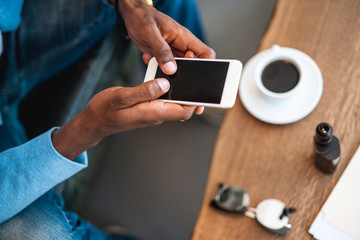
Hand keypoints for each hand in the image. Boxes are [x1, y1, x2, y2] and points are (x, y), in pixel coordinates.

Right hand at [52, 79, 201, 159]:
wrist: (93, 122)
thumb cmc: (104, 110)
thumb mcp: (122, 97)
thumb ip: (144, 91)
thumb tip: (165, 85)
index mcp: (152, 113)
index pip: (183, 111)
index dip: (195, 101)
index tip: (201, 87)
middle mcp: (155, 116)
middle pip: (181, 108)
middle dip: (191, 94)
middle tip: (193, 75)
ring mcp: (152, 114)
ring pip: (173, 104)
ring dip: (179, 92)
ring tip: (182, 74)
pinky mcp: (147, 110)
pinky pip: (163, 102)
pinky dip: (167, 92)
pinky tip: (164, 80)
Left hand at [115, 0, 215, 73]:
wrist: (132, 16)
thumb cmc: (142, 17)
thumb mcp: (151, 33)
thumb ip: (161, 51)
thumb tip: (171, 69)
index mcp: (185, 38)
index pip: (206, 54)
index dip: (207, 65)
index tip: (198, 73)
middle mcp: (181, 46)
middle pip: (194, 65)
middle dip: (186, 74)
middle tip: (174, 75)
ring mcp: (172, 53)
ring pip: (179, 69)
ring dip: (168, 71)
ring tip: (156, 63)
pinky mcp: (163, 57)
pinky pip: (165, 67)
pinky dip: (156, 68)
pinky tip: (149, 59)